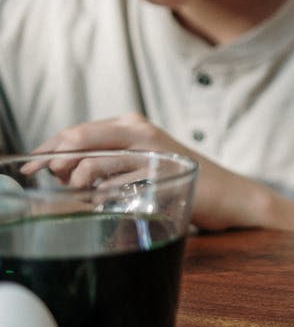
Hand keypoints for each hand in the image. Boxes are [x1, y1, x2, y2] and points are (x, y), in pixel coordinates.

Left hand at [30, 113, 293, 233]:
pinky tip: (103, 201)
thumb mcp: (141, 166)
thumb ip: (107, 163)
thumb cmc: (183, 182)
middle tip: (42, 178)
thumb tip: (62, 171)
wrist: (230, 195)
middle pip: (78, 138)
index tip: (30, 166)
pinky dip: (100, 195)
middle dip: (53, 160)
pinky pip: (115, 183)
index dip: (48, 147)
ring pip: (92, 160)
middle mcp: (139, 129)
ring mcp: (149, 149)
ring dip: (76, 181)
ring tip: (81, 193)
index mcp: (132, 124)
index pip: (77, 130)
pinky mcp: (158, 171)